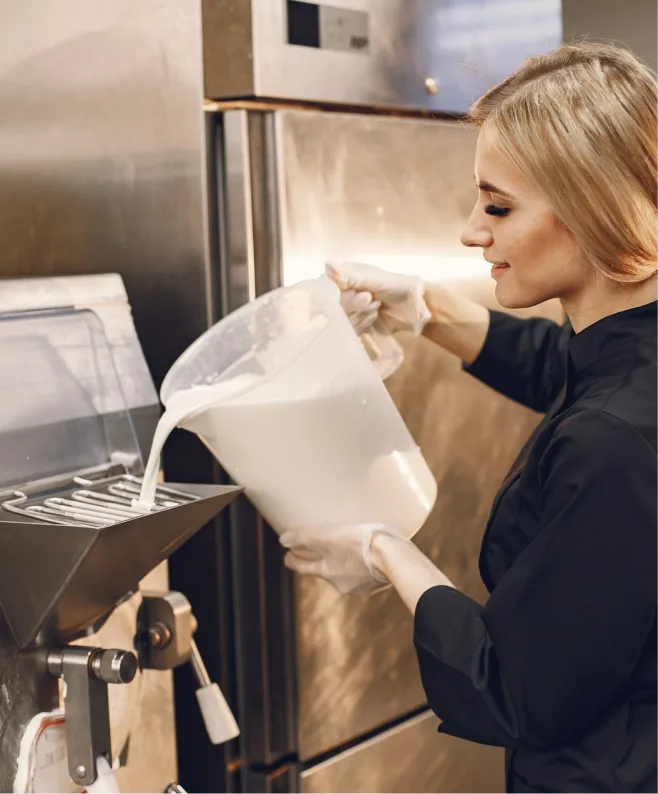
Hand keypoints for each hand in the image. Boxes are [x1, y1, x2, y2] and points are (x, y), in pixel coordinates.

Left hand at [280, 523, 407, 594]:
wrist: (396, 559)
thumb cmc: (361, 543)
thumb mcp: (329, 536)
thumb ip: (306, 538)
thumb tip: (284, 540)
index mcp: (327, 571)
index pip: (302, 567)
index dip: (293, 559)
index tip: (288, 554)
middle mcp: (340, 583)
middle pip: (323, 570)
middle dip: (319, 560)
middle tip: (319, 547)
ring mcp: (360, 585)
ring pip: (346, 572)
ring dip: (344, 562)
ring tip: (350, 546)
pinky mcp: (378, 582)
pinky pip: (365, 572)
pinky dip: (363, 564)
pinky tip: (371, 553)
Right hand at [326, 262, 430, 336]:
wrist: (415, 306)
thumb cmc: (396, 285)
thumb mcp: (373, 279)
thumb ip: (349, 277)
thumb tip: (327, 264)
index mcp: (345, 278)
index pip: (328, 288)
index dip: (338, 294)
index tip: (354, 292)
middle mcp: (344, 294)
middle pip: (335, 306)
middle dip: (353, 304)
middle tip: (370, 298)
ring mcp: (350, 310)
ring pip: (343, 319)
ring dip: (361, 314)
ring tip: (377, 305)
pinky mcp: (358, 325)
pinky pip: (352, 330)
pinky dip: (364, 323)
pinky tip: (376, 316)